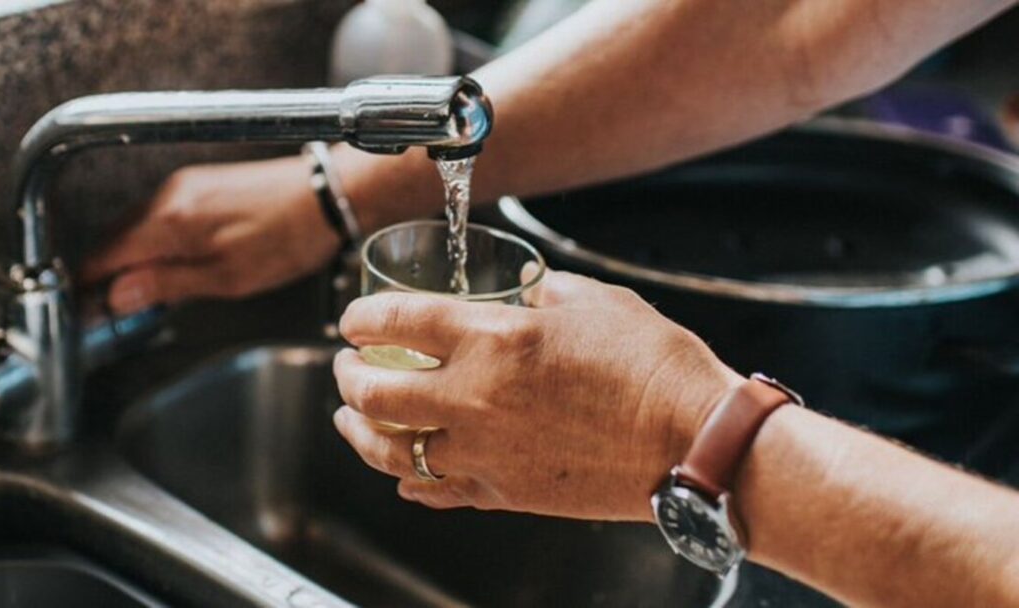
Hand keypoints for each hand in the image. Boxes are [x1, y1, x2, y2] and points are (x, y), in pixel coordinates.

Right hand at [83, 155, 339, 313]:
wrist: (329, 194)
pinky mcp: (202, 183)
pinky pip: (160, 215)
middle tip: (116, 311)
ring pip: (137, 226)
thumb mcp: (228, 277)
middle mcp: (168, 196)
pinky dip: (155, 241)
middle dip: (108, 274)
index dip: (90, 287)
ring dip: (132, 258)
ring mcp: (184, 185)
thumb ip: (169, 284)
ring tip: (148, 292)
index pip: (104, 255)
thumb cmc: (288, 238)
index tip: (89, 312)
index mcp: (169, 222)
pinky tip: (174, 263)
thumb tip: (118, 297)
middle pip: (115, 239)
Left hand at [333, 268, 742, 521]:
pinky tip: (403, 471)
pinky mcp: (504, 493)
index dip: (360, 317)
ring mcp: (484, 453)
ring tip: (351, 419)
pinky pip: (434, 491)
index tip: (355, 318)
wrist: (691, 442)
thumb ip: (542, 294)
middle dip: (346, 375)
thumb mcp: (594, 301)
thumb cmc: (653, 367)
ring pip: (389, 452)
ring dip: (359, 432)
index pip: (394, 322)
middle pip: (373, 394)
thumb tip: (524, 295)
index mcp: (492, 339)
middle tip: (346, 366)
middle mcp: (473, 399)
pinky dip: (408, 479)